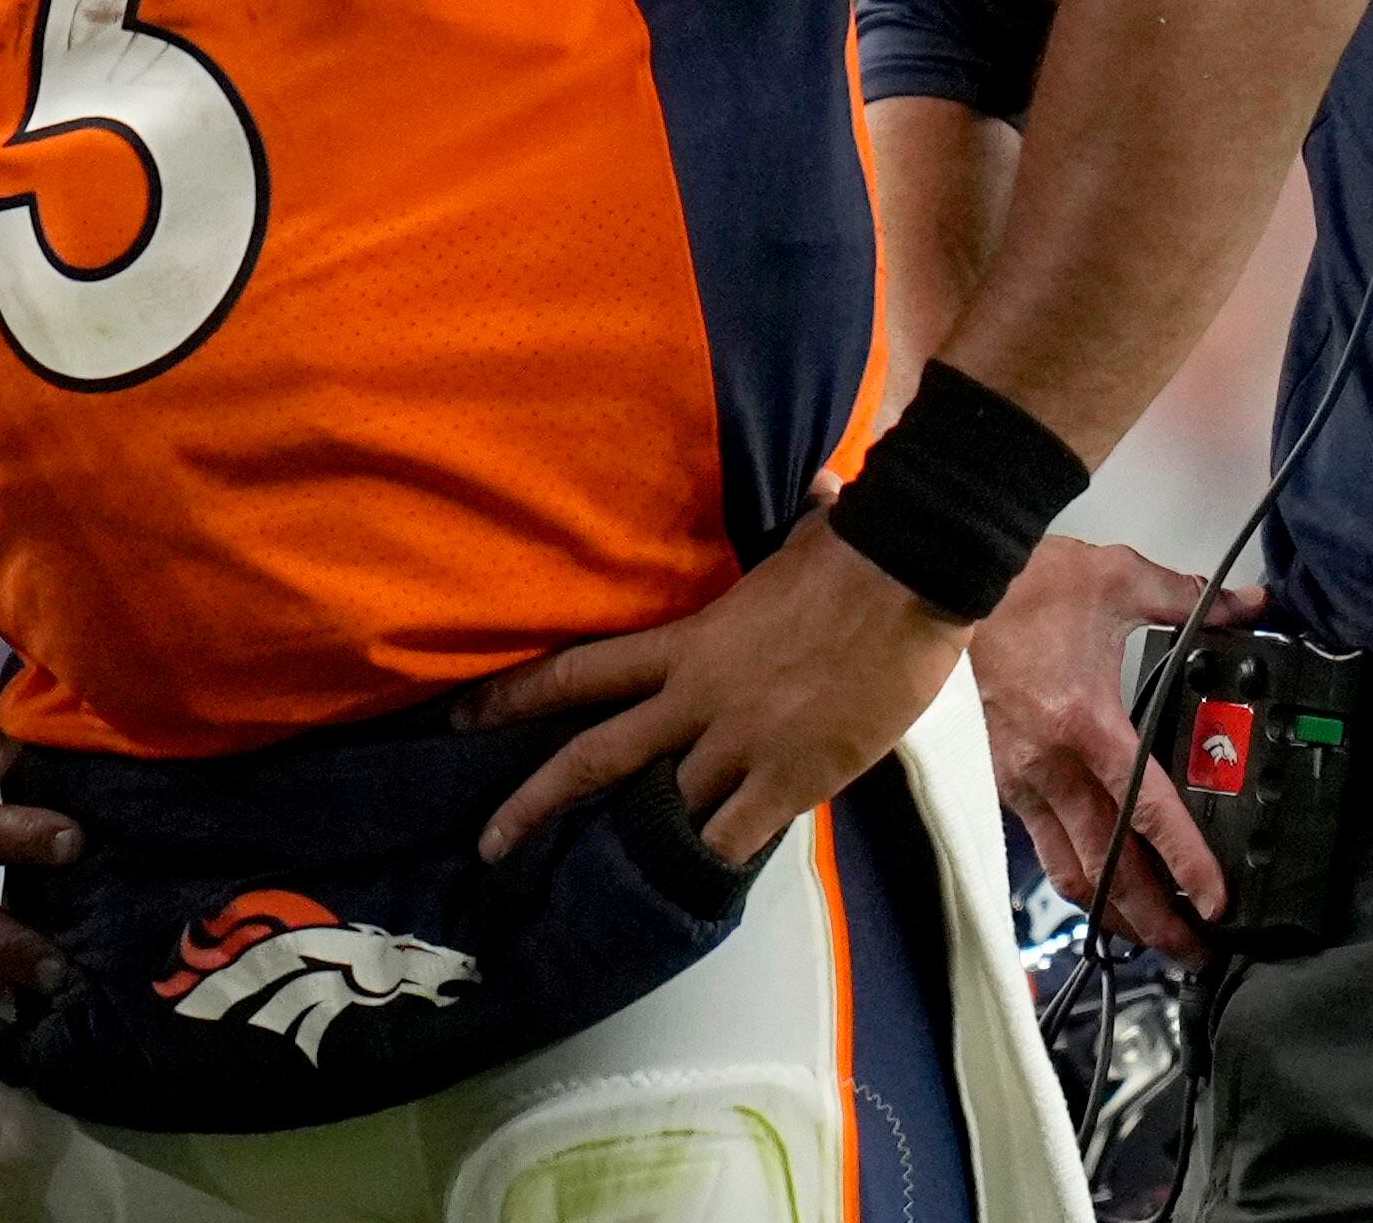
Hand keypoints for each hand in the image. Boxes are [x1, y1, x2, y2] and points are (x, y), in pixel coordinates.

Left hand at [471, 514, 969, 868]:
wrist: (907, 577)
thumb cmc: (852, 551)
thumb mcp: (799, 540)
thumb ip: (790, 533)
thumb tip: (824, 491)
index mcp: (684, 643)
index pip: (579, 672)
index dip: (516, 696)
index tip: (465, 718)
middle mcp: (695, 699)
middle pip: (595, 758)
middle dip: (535, 802)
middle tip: (489, 841)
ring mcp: (740, 743)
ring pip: (663, 810)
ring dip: (635, 842)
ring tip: (598, 881)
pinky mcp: (791, 778)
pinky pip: (735, 837)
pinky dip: (711, 860)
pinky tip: (690, 882)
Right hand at [975, 534, 1257, 959]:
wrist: (946, 578)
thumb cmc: (1024, 582)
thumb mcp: (1116, 579)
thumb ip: (1189, 599)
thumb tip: (1250, 606)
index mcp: (1086, 723)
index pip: (1146, 812)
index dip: (1186, 864)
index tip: (1218, 903)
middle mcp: (1050, 763)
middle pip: (1106, 864)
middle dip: (1153, 918)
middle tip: (1194, 949)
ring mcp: (1019, 774)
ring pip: (1067, 866)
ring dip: (1112, 909)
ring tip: (1149, 934)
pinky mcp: (1001, 773)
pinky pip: (1041, 841)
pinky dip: (1074, 873)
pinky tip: (1098, 883)